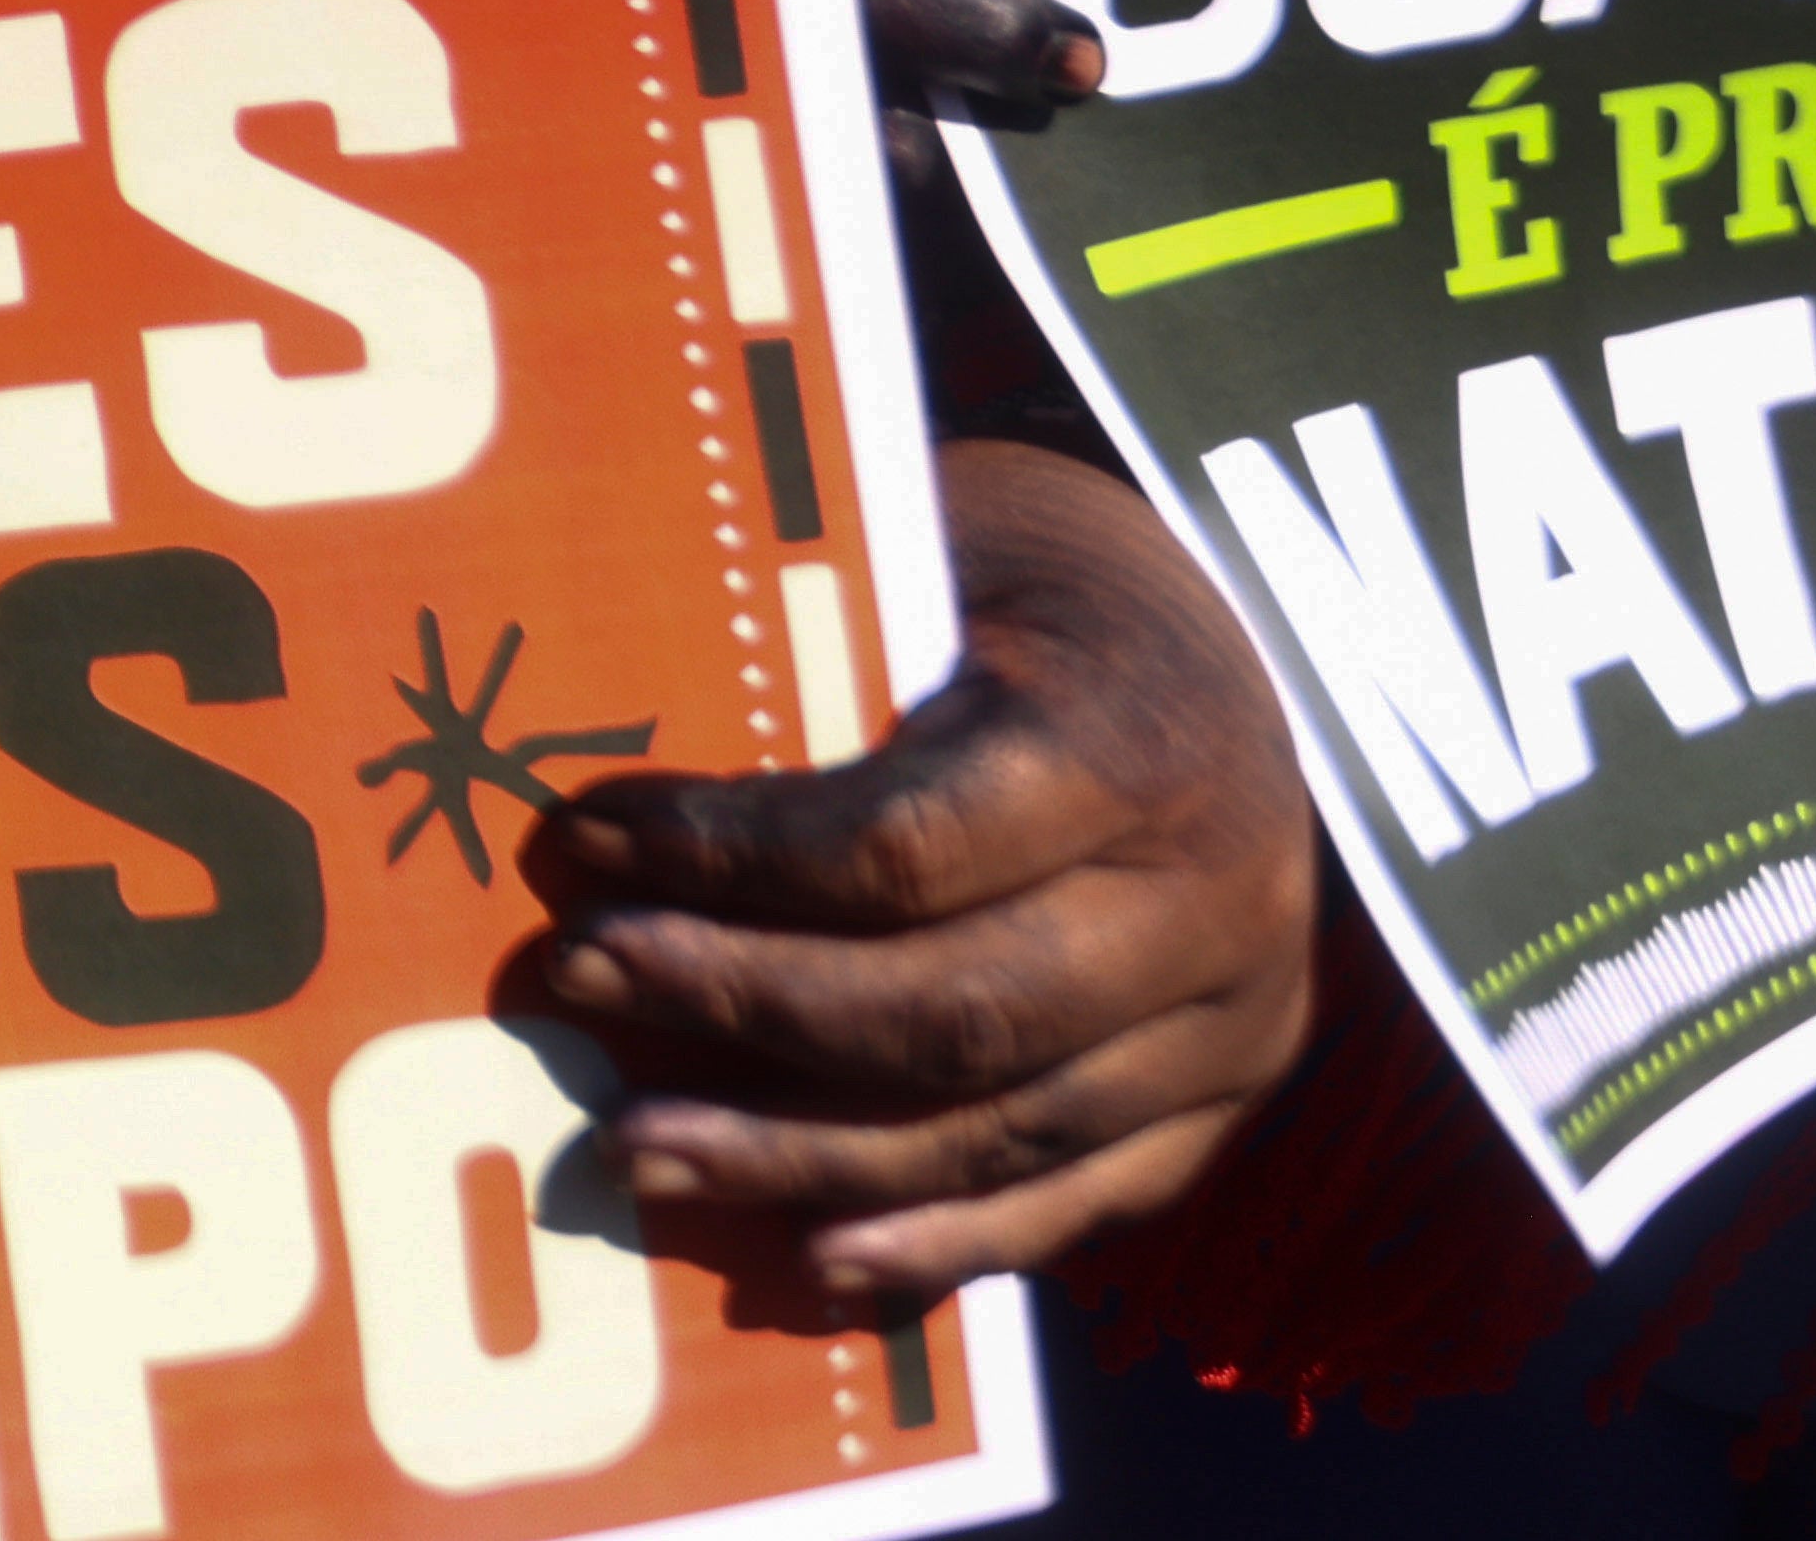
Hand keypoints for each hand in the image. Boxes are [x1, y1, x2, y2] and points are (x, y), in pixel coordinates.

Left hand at [506, 441, 1311, 1318]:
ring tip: (640, 1151)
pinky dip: (936, 1242)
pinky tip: (808, 1259)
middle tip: (583, 985)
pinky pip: (1072, 1207)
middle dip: (746, 1009)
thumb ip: (824, 656)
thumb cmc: (1037, 587)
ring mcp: (1232, 1028)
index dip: (735, 861)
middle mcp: (1213, 906)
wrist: (1225, 652)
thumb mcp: (949, 556)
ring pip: (999, 1130)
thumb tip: (603, 735)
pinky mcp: (1224, 1110)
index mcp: (1141, 746)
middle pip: (955, 1008)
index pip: (910, 845)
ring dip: (803, 1160)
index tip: (588, 845)